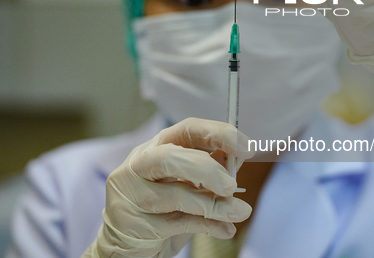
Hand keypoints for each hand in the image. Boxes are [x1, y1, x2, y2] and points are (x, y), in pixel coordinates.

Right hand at [82, 118, 253, 257]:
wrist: (126, 243)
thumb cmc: (161, 208)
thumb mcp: (187, 185)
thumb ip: (209, 172)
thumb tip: (238, 160)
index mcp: (157, 147)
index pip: (187, 129)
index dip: (218, 134)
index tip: (247, 147)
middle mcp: (140, 164)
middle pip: (171, 156)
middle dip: (208, 169)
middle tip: (232, 185)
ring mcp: (132, 194)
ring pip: (175, 194)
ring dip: (213, 204)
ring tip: (239, 212)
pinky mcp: (132, 223)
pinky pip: (178, 222)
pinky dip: (207, 225)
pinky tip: (225, 229)